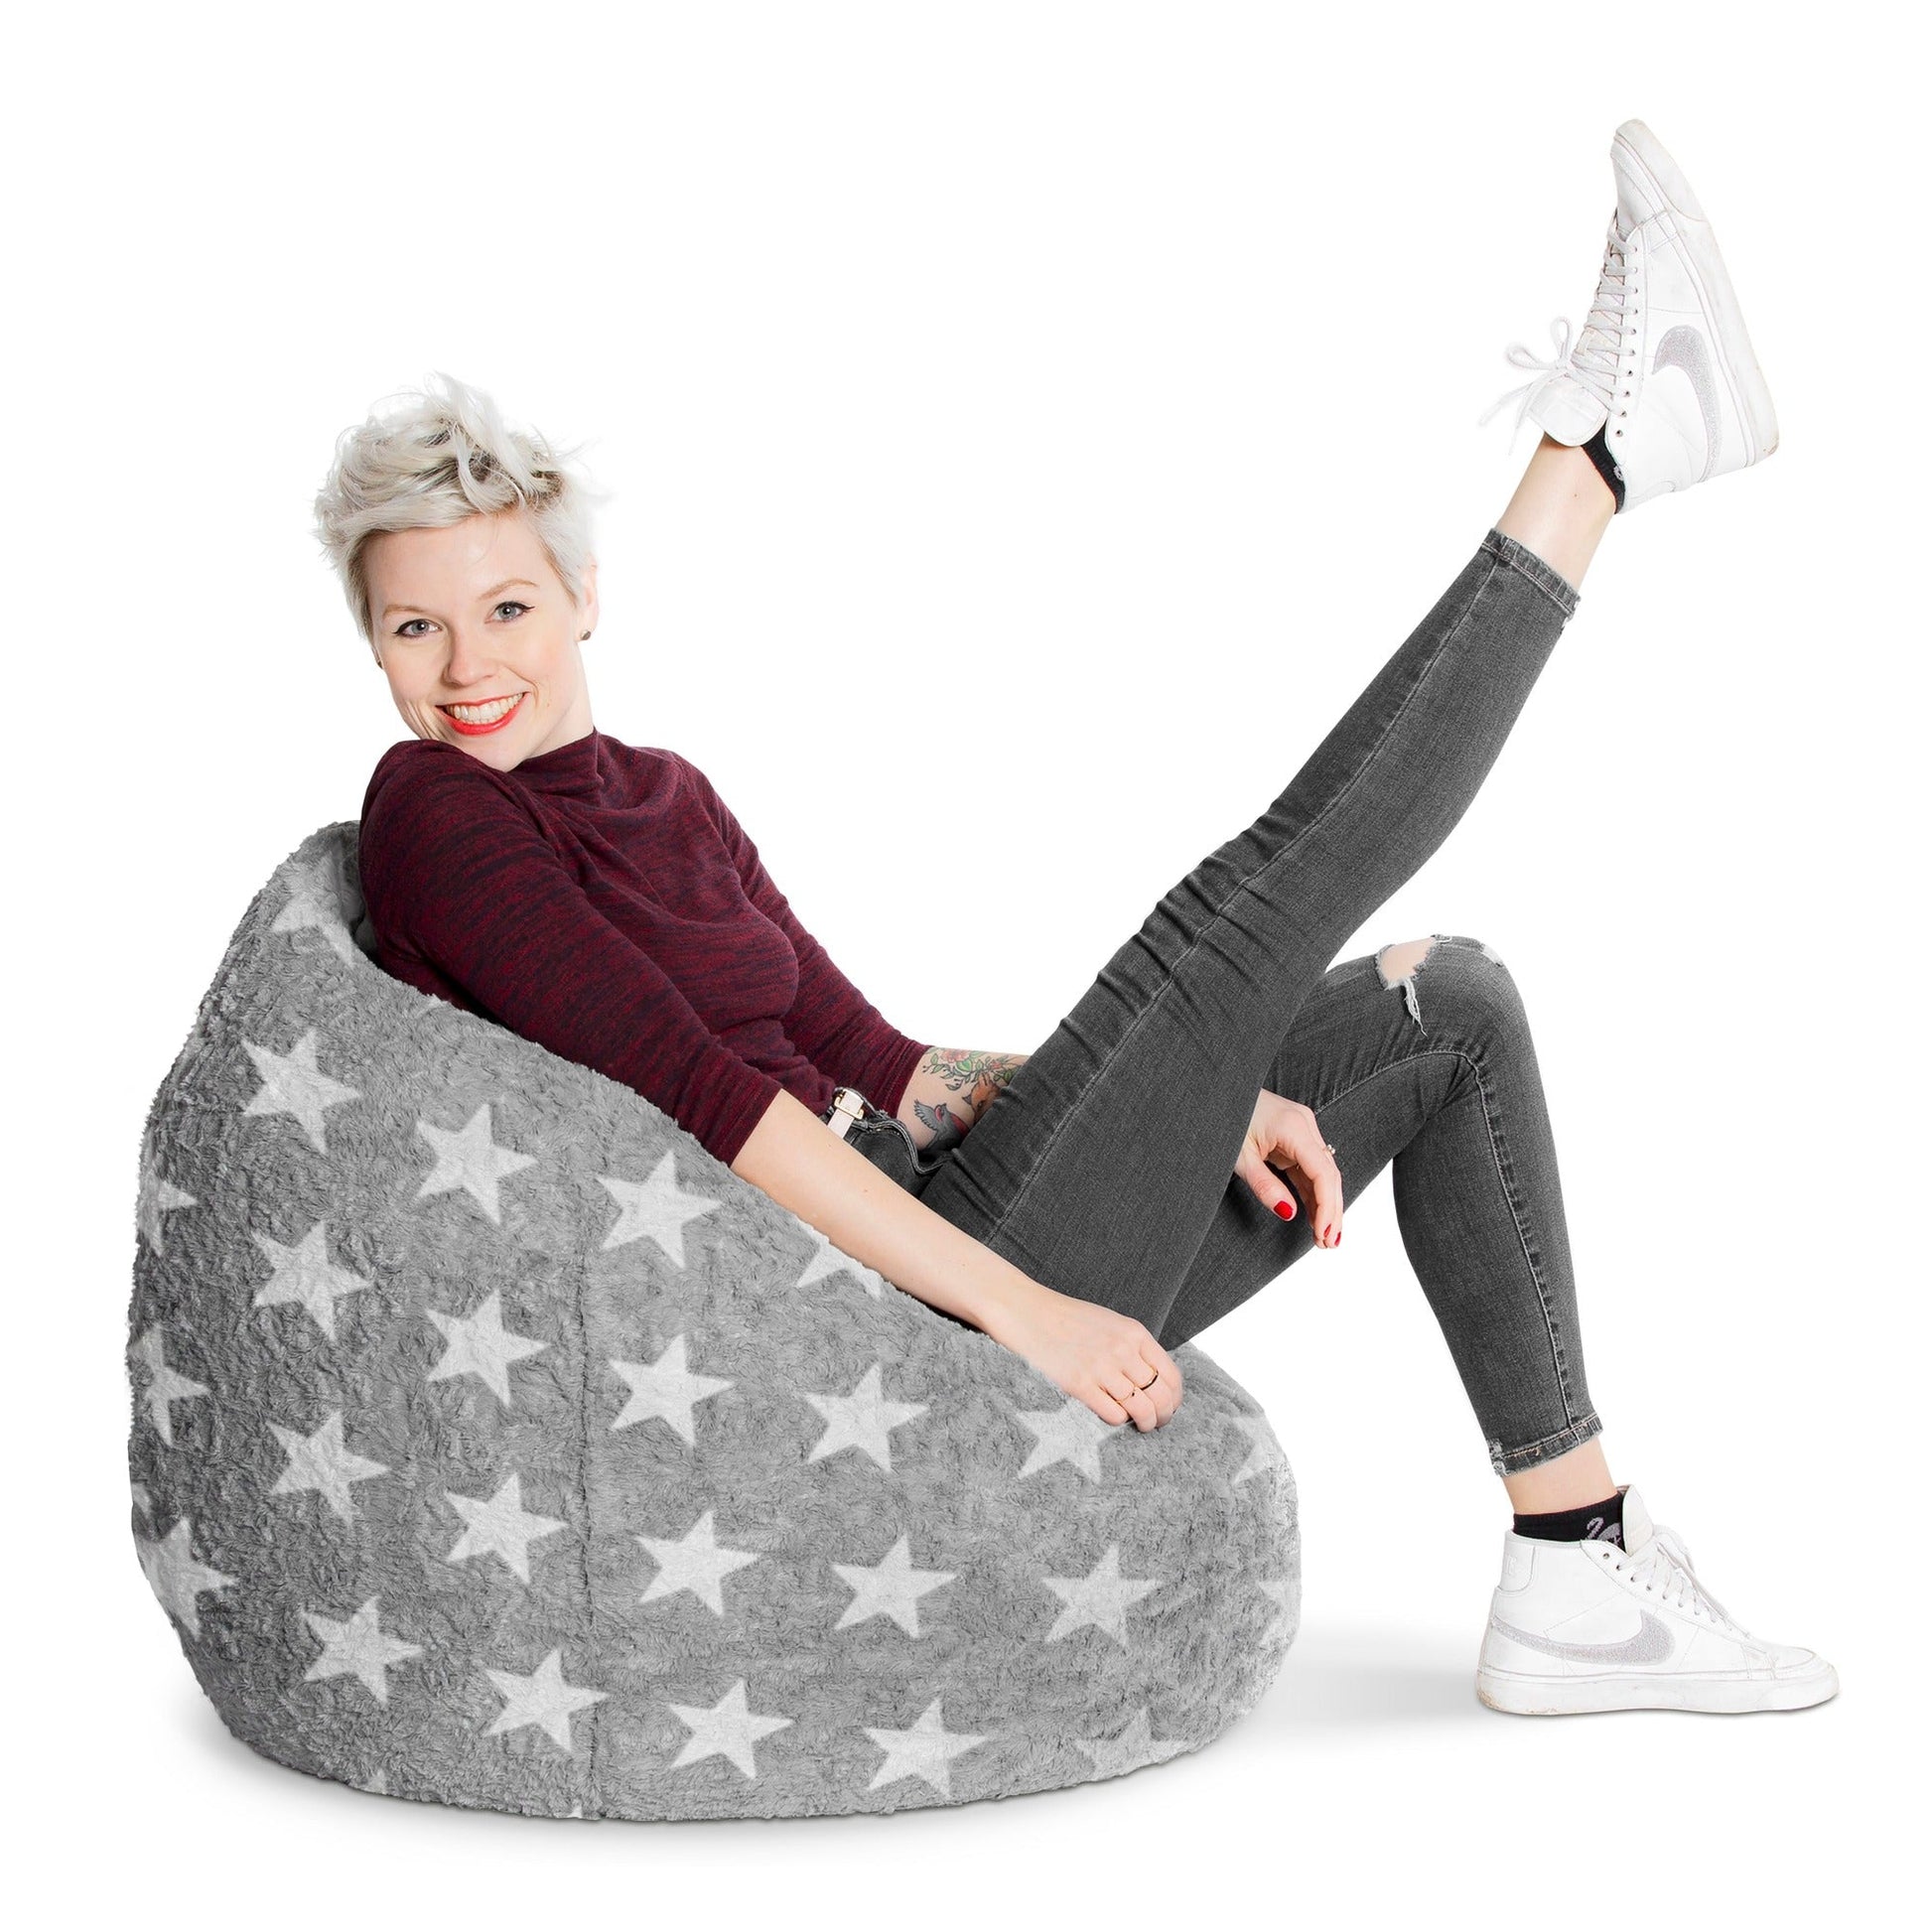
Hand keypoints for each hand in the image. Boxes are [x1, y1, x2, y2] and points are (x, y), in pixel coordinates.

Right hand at [984, 1279, 1183, 1429]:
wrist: (1024, 1310)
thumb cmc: (1064, 1318)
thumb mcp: (1108, 1322)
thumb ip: (1131, 1346)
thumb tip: (1151, 1377)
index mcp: (1134, 1333)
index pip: (1171, 1375)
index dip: (1174, 1398)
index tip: (1168, 1408)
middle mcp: (1123, 1350)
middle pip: (1161, 1396)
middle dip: (1163, 1416)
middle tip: (1156, 1423)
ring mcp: (1102, 1367)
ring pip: (1141, 1409)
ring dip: (1145, 1423)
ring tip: (1140, 1426)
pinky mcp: (1079, 1384)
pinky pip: (1114, 1414)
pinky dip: (1118, 1421)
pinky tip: (1111, 1416)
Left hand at [1237, 1088, 1343, 1247]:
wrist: (1217, 1092)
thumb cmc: (1224, 1118)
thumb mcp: (1240, 1157)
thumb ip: (1264, 1186)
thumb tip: (1288, 1213)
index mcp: (1294, 1127)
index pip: (1323, 1174)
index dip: (1328, 1207)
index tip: (1325, 1234)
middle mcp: (1305, 1125)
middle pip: (1329, 1174)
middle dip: (1331, 1210)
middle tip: (1329, 1243)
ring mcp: (1302, 1128)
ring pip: (1322, 1172)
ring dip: (1325, 1203)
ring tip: (1324, 1236)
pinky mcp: (1294, 1135)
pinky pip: (1309, 1166)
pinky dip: (1312, 1191)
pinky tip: (1314, 1215)